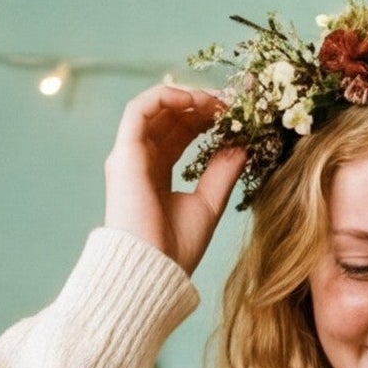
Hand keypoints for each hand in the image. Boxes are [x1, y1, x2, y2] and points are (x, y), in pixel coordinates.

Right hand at [105, 82, 246, 278]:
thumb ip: (223, 171)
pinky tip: (194, 100)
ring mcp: (130, 156)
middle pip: (171, 117)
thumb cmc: (175, 250)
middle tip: (235, 101)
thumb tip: (243, 143)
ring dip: (188, 96)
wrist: (151, 272)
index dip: (209, 117)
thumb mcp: (209, 203)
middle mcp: (141, 161)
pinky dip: (166, 96)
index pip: (182, 133)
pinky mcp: (124, 154)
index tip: (239, 112)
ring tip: (218, 101)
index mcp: (158, 174)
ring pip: (155, 107)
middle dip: (204, 103)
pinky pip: (139, 109)